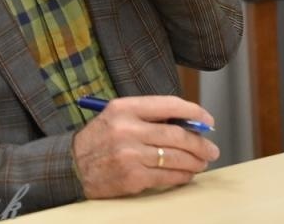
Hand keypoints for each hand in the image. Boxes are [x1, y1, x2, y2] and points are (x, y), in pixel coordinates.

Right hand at [71, 95, 219, 198]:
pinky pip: (165, 176)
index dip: (195, 112)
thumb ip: (150, 114)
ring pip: (175, 157)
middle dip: (200, 143)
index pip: (170, 105)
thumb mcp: (119, 115)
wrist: (71, 167)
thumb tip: (189, 122)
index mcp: (126, 108)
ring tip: (202, 162)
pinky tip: (186, 174)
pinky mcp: (131, 177)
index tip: (207, 121)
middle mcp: (128, 129)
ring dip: (194, 161)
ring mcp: (129, 155)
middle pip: (177, 134)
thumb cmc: (100, 138)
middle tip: (212, 149)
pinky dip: (181, 176)